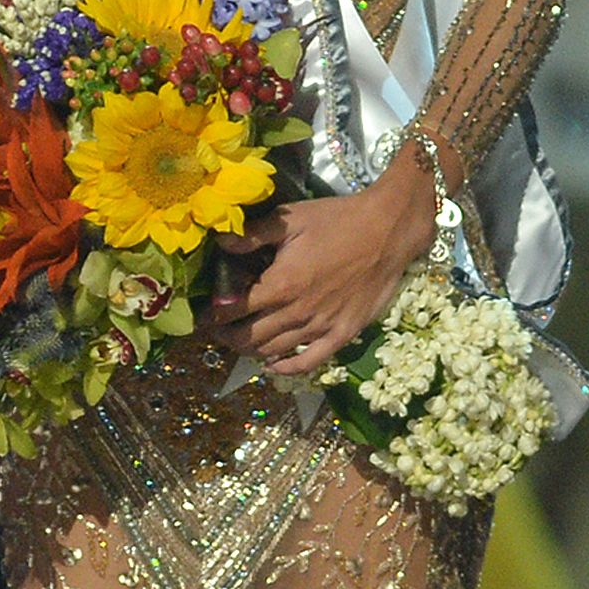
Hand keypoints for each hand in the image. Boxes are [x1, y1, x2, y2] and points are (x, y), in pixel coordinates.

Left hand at [208, 154, 437, 380]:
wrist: (387, 231)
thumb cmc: (336, 221)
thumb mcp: (289, 219)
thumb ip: (252, 235)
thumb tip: (220, 241)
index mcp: (280, 284)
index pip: (234, 309)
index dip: (214, 315)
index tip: (201, 315)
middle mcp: (297, 312)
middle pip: (251, 336)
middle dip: (227, 336)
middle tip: (216, 330)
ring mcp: (321, 327)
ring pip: (275, 351)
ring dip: (251, 351)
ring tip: (238, 343)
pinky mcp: (344, 334)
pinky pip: (311, 362)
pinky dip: (288, 368)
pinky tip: (273, 366)